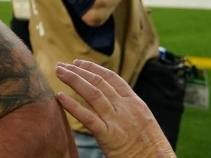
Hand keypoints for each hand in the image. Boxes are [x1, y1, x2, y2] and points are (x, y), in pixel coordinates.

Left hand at [55, 60, 174, 157]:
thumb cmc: (151, 148)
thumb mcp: (143, 121)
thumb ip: (127, 109)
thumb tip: (112, 100)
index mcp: (135, 103)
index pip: (112, 78)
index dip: (93, 68)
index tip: (78, 63)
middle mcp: (126, 108)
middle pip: (99, 82)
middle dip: (78, 71)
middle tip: (61, 65)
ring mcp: (118, 121)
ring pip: (92, 93)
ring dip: (73, 80)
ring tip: (59, 72)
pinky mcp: (109, 137)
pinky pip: (87, 118)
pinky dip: (72, 106)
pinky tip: (60, 97)